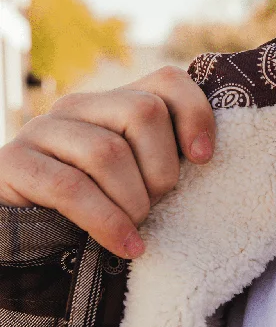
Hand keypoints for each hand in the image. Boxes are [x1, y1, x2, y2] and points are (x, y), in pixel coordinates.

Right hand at [0, 67, 214, 258]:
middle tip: (156, 205)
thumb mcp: (138, 181)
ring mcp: (41, 130)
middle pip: (143, 111)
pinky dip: (107, 222)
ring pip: (108, 151)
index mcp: (113, 103)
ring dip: (133, 201)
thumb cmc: (96, 214)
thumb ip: (164, 158)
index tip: (203, 158)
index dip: (195, 114)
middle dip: (161, 168)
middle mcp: (77, 106)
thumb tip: (206, 152)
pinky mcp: (13, 163)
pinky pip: (70, 187)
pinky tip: (127, 246)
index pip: (167, 81)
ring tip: (137, 228)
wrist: (21, 242)